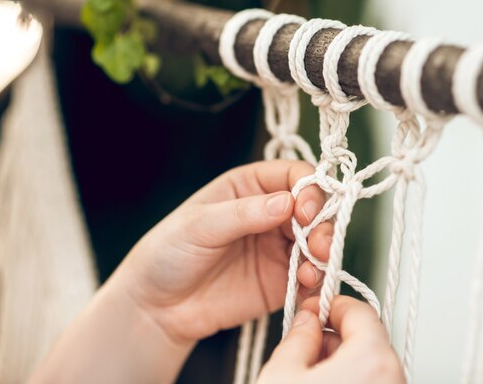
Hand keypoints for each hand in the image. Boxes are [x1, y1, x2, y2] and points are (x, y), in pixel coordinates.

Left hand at [110, 160, 332, 344]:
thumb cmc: (168, 253)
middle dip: (322, 223)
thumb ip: (243, 214)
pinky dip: (316, 278)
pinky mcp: (281, 280)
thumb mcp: (199, 225)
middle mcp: (270, 213)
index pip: (293, 175)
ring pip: (317, 240)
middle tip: (317, 243)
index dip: (308, 188)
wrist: (157, 306)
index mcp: (249, 186)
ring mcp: (278, 246)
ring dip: (324, 250)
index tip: (305, 210)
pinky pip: (310, 275)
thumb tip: (288, 202)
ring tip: (314, 267)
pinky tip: (307, 282)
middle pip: (313, 207)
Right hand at [258, 296, 404, 383]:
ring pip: (369, 364)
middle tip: (304, 345)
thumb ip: (298, 337)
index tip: (311, 310)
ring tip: (306, 374)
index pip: (359, 310)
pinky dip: (348, 378)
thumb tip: (306, 322)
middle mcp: (392, 378)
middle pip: (366, 338)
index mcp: (372, 360)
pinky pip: (371, 382)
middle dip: (333, 336)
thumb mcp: (282, 373)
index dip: (329, 305)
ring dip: (339, 360)